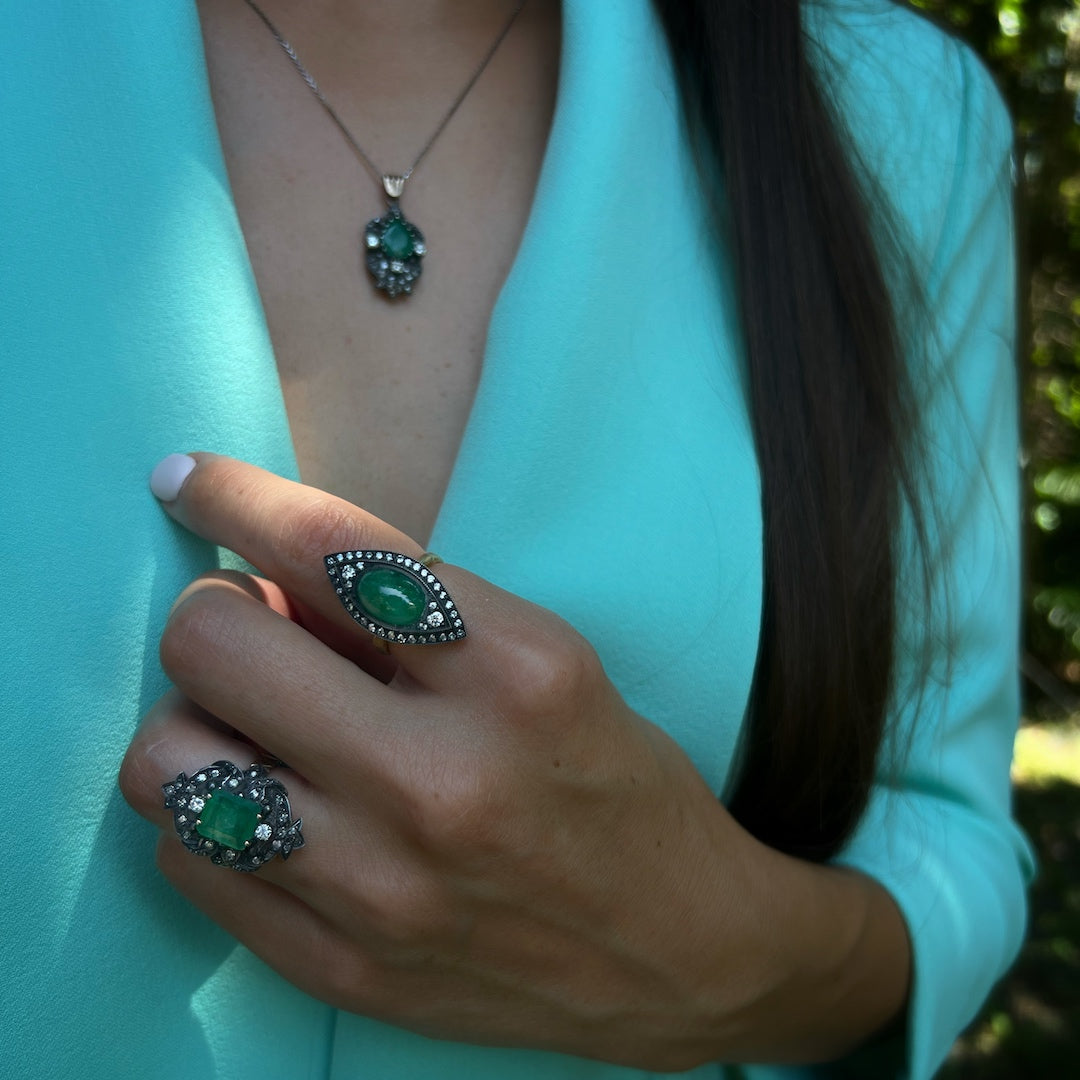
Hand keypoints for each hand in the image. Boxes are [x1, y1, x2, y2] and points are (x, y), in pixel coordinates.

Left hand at [120, 453, 908, 1068]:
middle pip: (212, 646)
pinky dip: (207, 811)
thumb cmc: (615, 780)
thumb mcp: (553, 659)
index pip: (330, 550)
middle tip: (256, 626)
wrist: (677, 951)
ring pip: (166, 763)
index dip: (232, 495)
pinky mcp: (341, 968)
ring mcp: (381, 889)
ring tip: (253, 723)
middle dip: (217, 612)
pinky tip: (263, 803)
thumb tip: (267, 579)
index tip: (183, 478)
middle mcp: (439, 781)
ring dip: (195, 718)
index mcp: (516, 674)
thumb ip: (414, 614)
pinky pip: (187, 862)